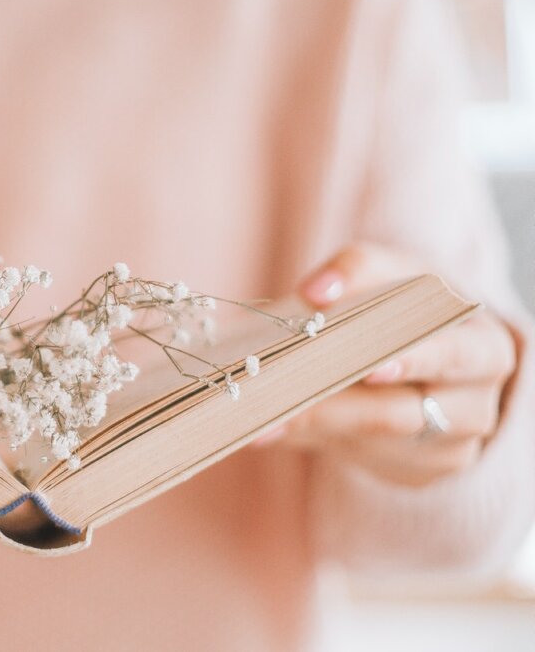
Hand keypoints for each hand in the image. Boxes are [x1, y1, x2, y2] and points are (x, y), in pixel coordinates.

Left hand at [256, 242, 516, 486]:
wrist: (428, 351)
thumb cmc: (411, 306)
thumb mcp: (394, 273)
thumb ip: (357, 269)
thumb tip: (316, 291)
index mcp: (484, 348)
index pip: (451, 355)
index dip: (410, 360)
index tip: (367, 366)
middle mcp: (473, 406)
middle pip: (398, 413)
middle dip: (332, 407)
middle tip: (276, 405)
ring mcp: (445, 448)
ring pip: (369, 441)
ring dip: (309, 427)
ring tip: (257, 418)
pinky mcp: (415, 471)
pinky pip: (354, 456)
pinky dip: (309, 437)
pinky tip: (270, 427)